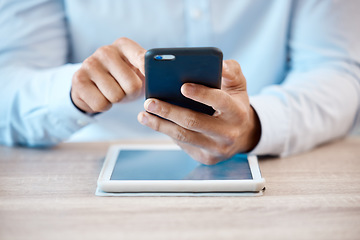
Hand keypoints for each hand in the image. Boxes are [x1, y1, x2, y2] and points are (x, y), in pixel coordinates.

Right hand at [71, 37, 145, 112]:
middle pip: (132, 85)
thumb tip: (162, 76)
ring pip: (116, 96)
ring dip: (117, 100)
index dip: (149, 72)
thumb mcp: (137, 71)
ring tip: (112, 91)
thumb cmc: (122, 79)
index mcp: (123, 45)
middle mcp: (105, 51)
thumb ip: (150, 70)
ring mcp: (89, 64)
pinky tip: (101, 96)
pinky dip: (104, 106)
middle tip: (125, 89)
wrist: (93, 87)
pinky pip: (101, 104)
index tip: (152, 80)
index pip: (142, 58)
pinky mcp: (78, 80)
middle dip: (131, 93)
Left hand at [137, 60, 260, 164]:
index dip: (201, 94)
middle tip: (149, 101)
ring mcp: (217, 149)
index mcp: (238, 113)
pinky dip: (167, 132)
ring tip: (143, 114)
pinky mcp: (206, 158)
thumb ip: (231, 71)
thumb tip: (218, 64)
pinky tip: (154, 122)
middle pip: (194, 122)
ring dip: (160, 125)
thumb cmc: (234, 104)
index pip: (220, 102)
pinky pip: (183, 144)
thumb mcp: (238, 85)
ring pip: (184, 136)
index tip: (182, 86)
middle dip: (169, 111)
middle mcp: (229, 134)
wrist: (242, 135)